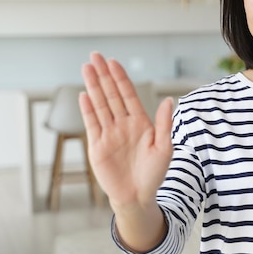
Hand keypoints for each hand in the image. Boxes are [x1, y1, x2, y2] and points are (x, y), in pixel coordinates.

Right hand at [79, 52, 172, 207]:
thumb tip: (169, 100)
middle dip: (103, 75)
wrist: (138, 197)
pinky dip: (88, 109)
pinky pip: (92, 124)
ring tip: (86, 68)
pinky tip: (84, 95)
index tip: (114, 62)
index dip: (120, 78)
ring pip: (100, 105)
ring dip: (93, 87)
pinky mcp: (98, 146)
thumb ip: (164, 124)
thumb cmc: (153, 174)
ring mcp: (109, 134)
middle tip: (95, 56)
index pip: (128, 95)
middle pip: (111, 95)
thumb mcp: (164, 148)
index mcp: (140, 123)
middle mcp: (123, 124)